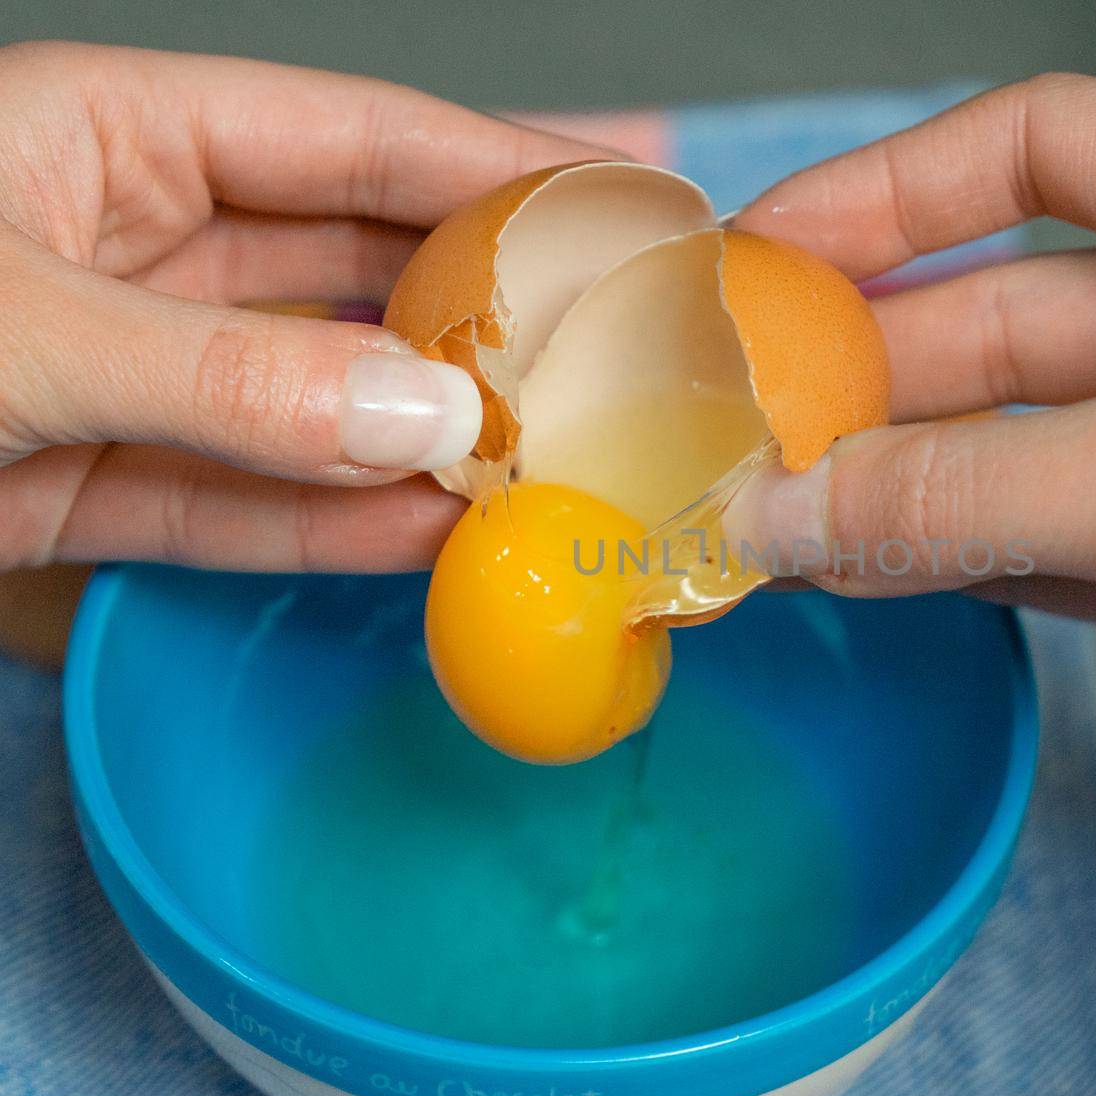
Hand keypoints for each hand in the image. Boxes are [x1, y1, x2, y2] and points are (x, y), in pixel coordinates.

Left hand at [0, 42, 609, 571]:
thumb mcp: (20, 333)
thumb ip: (225, 377)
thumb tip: (422, 416)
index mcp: (106, 135)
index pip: (349, 138)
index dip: (491, 166)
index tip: (613, 204)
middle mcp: (125, 244)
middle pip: (349, 271)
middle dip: (477, 316)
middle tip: (603, 353)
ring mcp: (114, 374)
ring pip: (306, 405)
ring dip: (417, 445)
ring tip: (540, 465)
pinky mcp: (84, 489)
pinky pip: (235, 506)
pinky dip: (329, 528)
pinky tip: (431, 536)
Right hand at [728, 75, 1095, 867]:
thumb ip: (968, 492)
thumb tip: (787, 514)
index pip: (1035, 145)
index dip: (890, 189)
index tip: (772, 250)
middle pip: (1010, 311)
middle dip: (876, 371)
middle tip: (750, 428)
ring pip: (1031, 439)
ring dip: (911, 478)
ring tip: (788, 514)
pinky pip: (1069, 534)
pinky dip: (978, 554)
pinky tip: (890, 574)